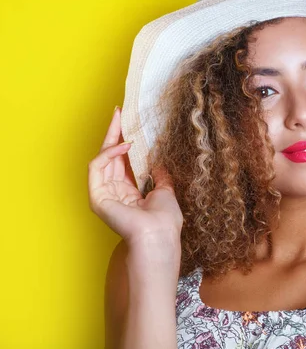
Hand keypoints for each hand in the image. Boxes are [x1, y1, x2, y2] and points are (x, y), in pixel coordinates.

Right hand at [88, 107, 182, 248]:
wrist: (159, 235)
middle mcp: (114, 193)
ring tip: (122, 121)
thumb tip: (160, 162)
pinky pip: (96, 167)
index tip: (129, 123)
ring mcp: (103, 195)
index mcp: (129, 193)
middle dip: (114, 133)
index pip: (123, 162)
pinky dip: (109, 153)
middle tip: (119, 112)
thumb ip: (160, 176)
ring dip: (111, 138)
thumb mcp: (165, 191)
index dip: (125, 142)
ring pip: (101, 158)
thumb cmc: (165, 220)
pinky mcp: (96, 196)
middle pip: (110, 157)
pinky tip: (125, 145)